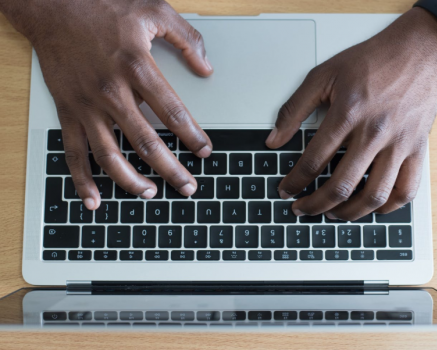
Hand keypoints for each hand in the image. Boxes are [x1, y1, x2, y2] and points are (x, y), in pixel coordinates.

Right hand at [1, 0, 212, 209]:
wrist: (52, 5)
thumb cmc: (103, 7)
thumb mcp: (153, 10)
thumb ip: (186, 38)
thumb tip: (207, 67)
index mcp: (137, 67)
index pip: (173, 113)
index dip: (192, 136)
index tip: (205, 151)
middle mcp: (112, 92)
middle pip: (146, 142)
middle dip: (171, 169)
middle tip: (188, 187)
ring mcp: (87, 106)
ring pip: (110, 155)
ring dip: (131, 181)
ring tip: (151, 194)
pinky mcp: (67, 111)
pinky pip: (73, 152)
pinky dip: (82, 179)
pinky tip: (93, 199)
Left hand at [266, 5, 436, 220]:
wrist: (419, 51)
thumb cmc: (372, 62)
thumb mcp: (323, 75)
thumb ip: (294, 109)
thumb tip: (274, 139)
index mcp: (347, 114)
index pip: (313, 161)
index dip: (294, 182)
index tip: (286, 190)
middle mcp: (374, 133)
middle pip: (340, 186)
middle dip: (315, 205)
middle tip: (302, 209)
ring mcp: (399, 144)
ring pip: (374, 196)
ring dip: (349, 213)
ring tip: (333, 214)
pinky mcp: (418, 149)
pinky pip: (406, 190)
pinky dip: (388, 207)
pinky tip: (372, 208)